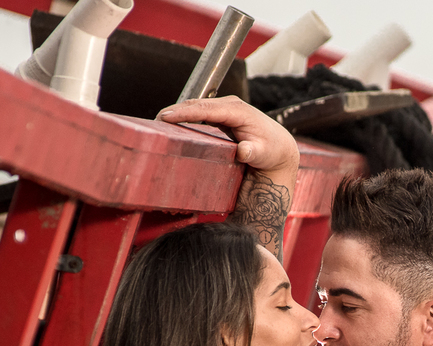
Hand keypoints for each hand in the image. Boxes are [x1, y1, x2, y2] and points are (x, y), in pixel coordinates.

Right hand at [158, 96, 298, 172]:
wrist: (279, 148)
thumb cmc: (271, 151)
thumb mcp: (264, 154)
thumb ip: (254, 152)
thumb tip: (244, 151)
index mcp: (237, 111)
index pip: (205, 109)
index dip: (184, 112)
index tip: (166, 117)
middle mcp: (229, 105)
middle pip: (195, 105)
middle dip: (174, 112)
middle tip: (154, 123)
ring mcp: (224, 108)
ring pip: (194, 107)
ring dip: (176, 113)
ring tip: (157, 124)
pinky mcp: (220, 114)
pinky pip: (198, 113)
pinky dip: (184, 117)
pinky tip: (171, 125)